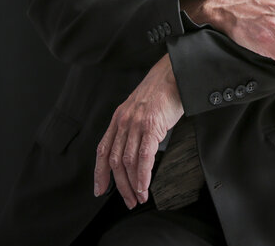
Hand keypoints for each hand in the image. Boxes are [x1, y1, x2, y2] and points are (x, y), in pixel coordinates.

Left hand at [93, 53, 183, 207]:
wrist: (174, 74)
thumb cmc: (162, 91)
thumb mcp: (140, 109)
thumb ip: (133, 127)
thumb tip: (135, 150)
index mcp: (118, 119)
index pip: (103, 151)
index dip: (99, 173)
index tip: (100, 190)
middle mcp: (123, 122)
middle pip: (115, 162)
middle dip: (120, 185)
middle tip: (128, 200)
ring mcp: (136, 124)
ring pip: (129, 162)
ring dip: (133, 184)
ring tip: (140, 197)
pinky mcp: (151, 126)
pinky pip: (144, 157)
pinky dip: (144, 175)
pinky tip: (146, 185)